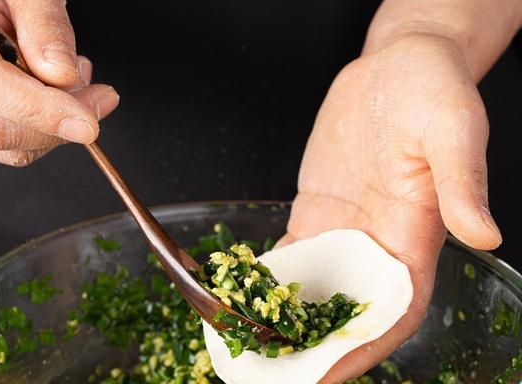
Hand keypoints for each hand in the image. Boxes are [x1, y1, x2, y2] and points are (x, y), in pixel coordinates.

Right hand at [0, 0, 118, 165]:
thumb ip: (45, 26)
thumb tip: (63, 76)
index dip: (43, 112)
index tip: (88, 121)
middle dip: (60, 124)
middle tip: (98, 97)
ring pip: (2, 148)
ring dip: (52, 130)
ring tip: (67, 85)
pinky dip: (35, 135)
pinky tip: (42, 99)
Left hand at [280, 34, 501, 381]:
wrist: (399, 65)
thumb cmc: (435, 91)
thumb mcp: (454, 129)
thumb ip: (461, 183)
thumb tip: (483, 233)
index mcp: (416, 236)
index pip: (393, 309)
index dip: (363, 345)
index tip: (329, 373)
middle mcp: (378, 242)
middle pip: (347, 310)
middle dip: (315, 346)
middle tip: (275, 374)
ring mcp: (346, 229)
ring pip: (315, 287)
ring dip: (286, 320)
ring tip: (251, 346)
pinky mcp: (319, 210)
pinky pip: (294, 253)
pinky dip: (270, 277)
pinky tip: (244, 295)